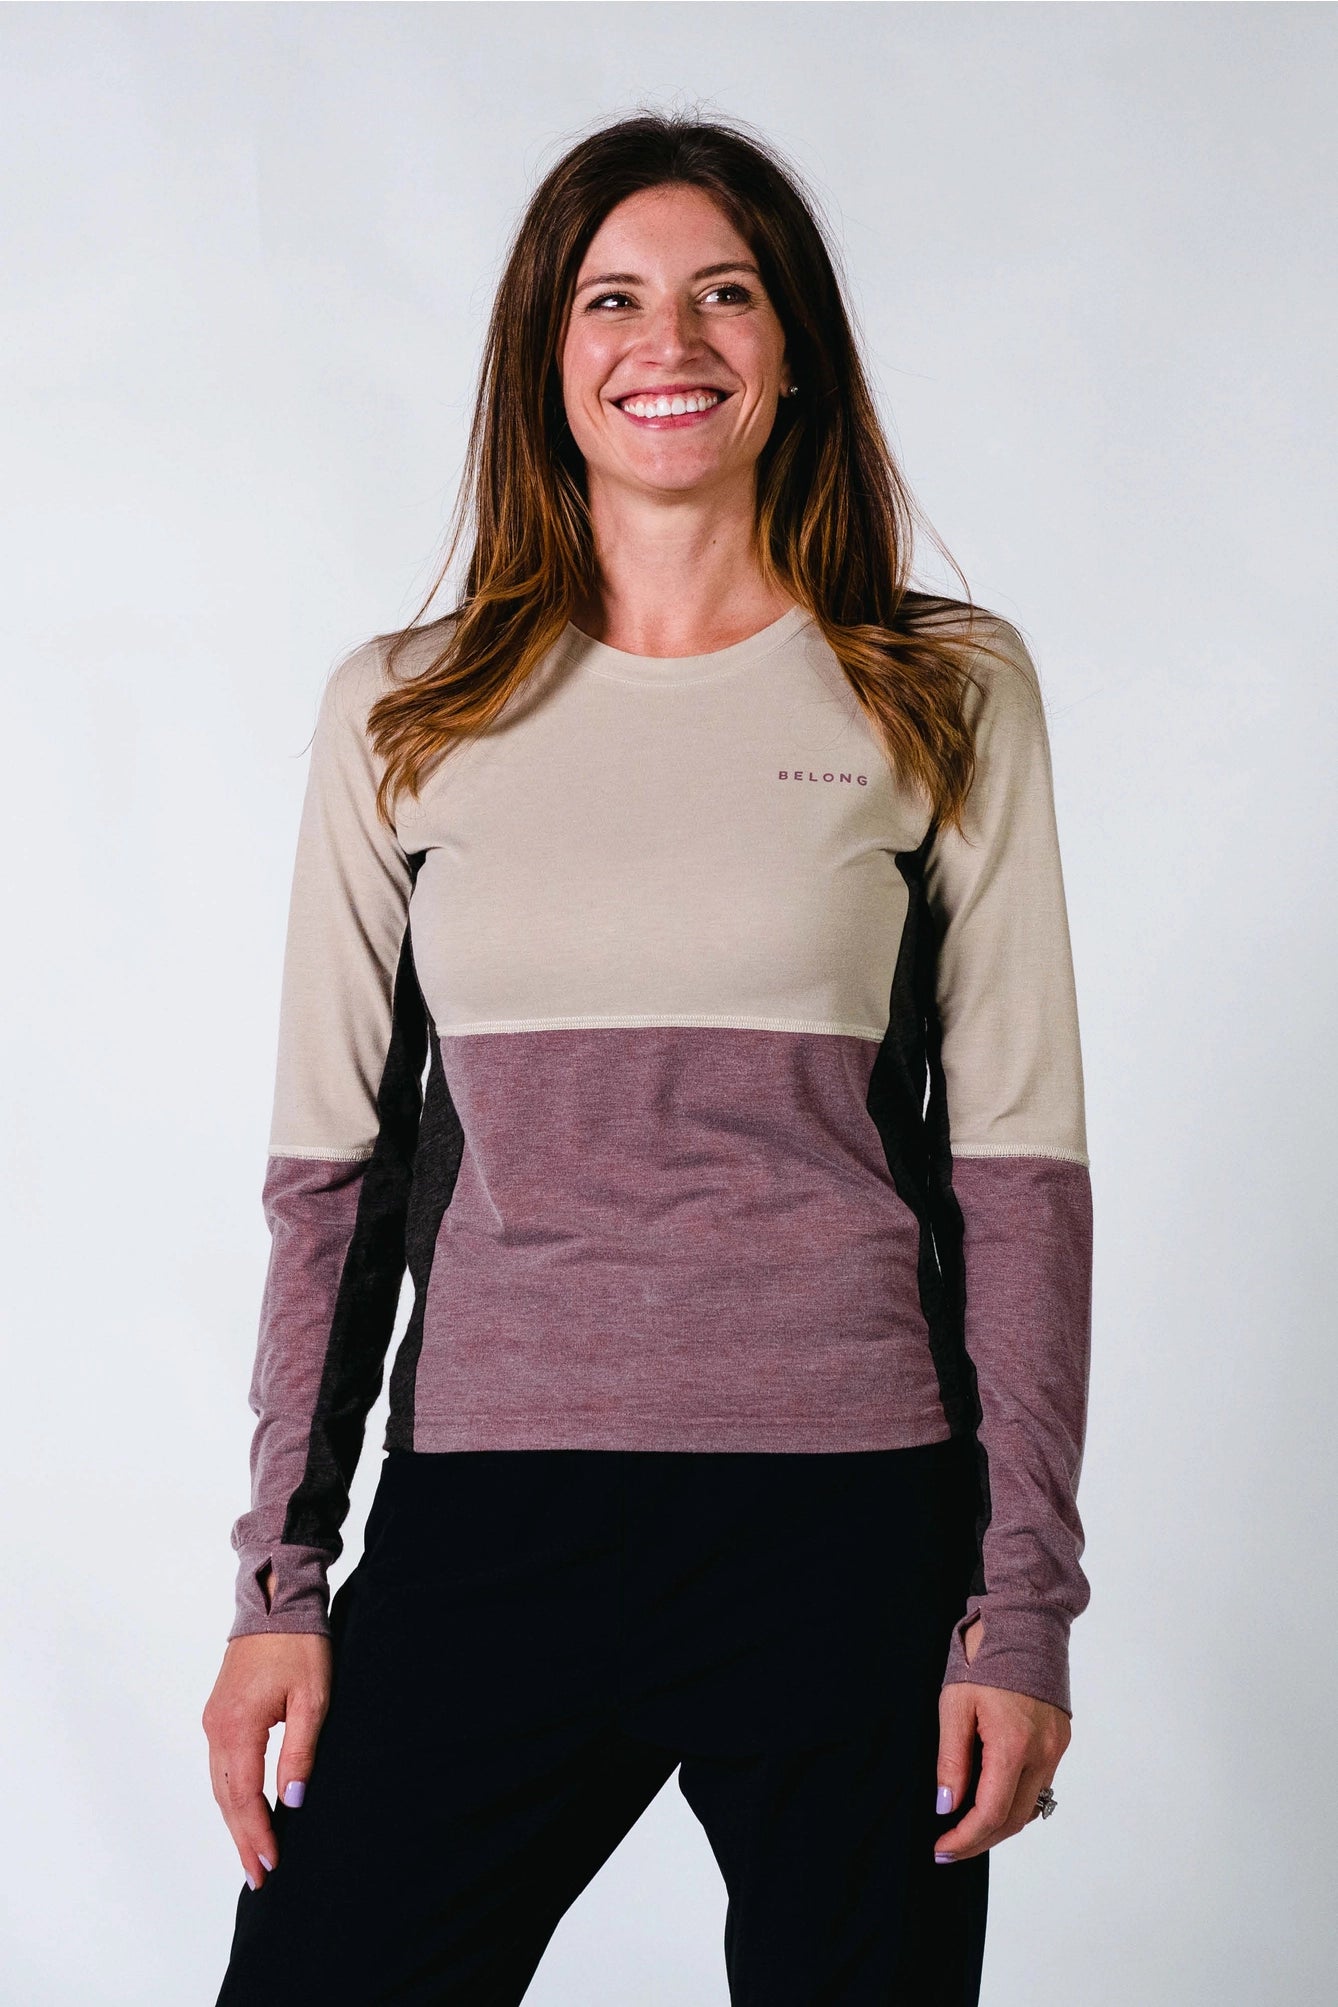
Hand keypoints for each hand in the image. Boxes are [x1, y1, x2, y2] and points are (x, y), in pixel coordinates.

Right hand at [201, 1570, 331, 1889]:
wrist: (276, 1601)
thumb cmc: (300, 1645)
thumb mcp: (313, 1698)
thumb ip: (301, 1750)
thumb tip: (294, 1801)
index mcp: (238, 1726)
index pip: (245, 1796)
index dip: (258, 1834)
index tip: (272, 1865)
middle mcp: (217, 1728)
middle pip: (226, 1798)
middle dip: (243, 1840)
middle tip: (259, 1878)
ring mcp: (213, 1721)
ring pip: (220, 1785)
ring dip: (236, 1822)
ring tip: (252, 1856)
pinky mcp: (218, 1714)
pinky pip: (221, 1767)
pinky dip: (232, 1796)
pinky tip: (245, 1812)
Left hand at [933, 1615, 1070, 1861]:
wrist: (1025, 1622)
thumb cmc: (985, 1657)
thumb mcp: (954, 1704)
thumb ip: (951, 1759)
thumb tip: (946, 1805)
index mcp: (1014, 1744)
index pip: (991, 1813)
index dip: (965, 1838)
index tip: (941, 1849)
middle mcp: (1043, 1753)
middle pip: (1013, 1820)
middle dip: (980, 1840)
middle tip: (949, 1847)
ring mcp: (1056, 1748)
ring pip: (1029, 1807)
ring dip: (998, 1824)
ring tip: (966, 1827)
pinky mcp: (1060, 1741)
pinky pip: (1039, 1785)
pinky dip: (1015, 1800)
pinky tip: (991, 1797)